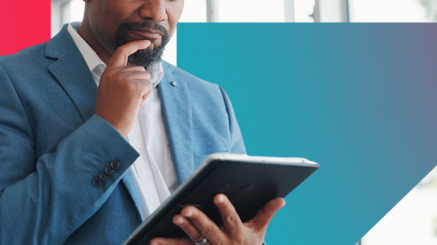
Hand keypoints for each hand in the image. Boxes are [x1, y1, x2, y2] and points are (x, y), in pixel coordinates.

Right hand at [94, 39, 152, 136]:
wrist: (108, 126)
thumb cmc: (111, 111)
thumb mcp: (111, 89)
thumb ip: (122, 77)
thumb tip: (142, 71)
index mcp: (108, 72)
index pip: (122, 51)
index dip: (135, 44)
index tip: (145, 42)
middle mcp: (115, 73)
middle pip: (140, 69)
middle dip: (139, 83)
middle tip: (128, 98)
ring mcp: (124, 79)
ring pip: (146, 77)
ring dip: (142, 90)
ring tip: (130, 101)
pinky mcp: (134, 87)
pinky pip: (148, 87)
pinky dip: (145, 96)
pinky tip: (134, 104)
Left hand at [150, 195, 284, 244]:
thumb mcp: (259, 231)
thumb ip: (267, 213)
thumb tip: (281, 199)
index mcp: (238, 234)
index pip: (231, 219)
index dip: (225, 208)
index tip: (217, 195)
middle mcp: (222, 243)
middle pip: (208, 231)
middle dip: (197, 220)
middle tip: (185, 209)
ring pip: (192, 241)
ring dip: (181, 232)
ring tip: (173, 219)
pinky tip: (154, 240)